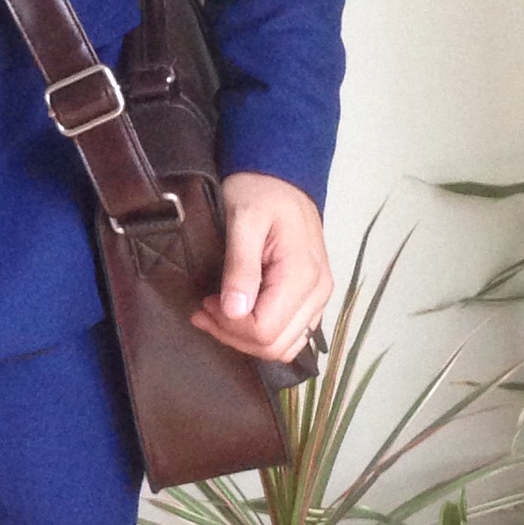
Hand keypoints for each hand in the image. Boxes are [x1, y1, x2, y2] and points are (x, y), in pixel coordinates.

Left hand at [191, 173, 331, 364]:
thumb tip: (234, 310)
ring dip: (246, 339)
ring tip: (217, 313)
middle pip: (275, 346)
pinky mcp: (311, 298)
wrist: (280, 177)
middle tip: (205, 309)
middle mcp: (318, 292)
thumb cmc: (260, 192)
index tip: (206, 304)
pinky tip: (237, 314)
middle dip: (234, 336)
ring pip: (284, 347)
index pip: (265, 331)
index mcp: (302, 275)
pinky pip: (290, 334)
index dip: (230, 327)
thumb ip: (240, 266)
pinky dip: (261, 333)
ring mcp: (318, 298)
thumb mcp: (243, 220)